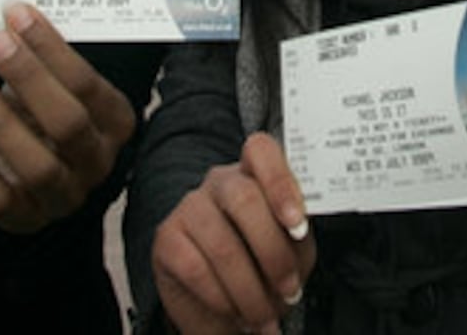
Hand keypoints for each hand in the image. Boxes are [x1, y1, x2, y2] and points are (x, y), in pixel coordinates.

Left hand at [0, 1, 136, 233]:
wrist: (44, 176)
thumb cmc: (50, 113)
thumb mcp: (61, 86)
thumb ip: (47, 59)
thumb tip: (13, 14)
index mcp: (115, 121)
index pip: (87, 83)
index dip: (50, 47)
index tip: (16, 13)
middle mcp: (97, 160)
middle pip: (67, 123)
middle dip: (28, 77)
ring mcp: (65, 195)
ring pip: (38, 166)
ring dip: (1, 121)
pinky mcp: (27, 218)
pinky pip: (0, 199)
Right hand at [151, 132, 314, 334]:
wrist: (226, 302)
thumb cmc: (263, 265)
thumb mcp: (292, 247)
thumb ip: (297, 234)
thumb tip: (300, 233)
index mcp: (255, 173)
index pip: (261, 151)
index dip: (280, 182)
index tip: (297, 224)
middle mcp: (220, 182)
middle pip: (245, 199)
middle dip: (273, 254)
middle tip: (289, 289)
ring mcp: (190, 207)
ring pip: (222, 244)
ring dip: (250, 291)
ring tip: (264, 315)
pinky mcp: (167, 239)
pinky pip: (196, 269)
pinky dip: (222, 299)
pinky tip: (235, 312)